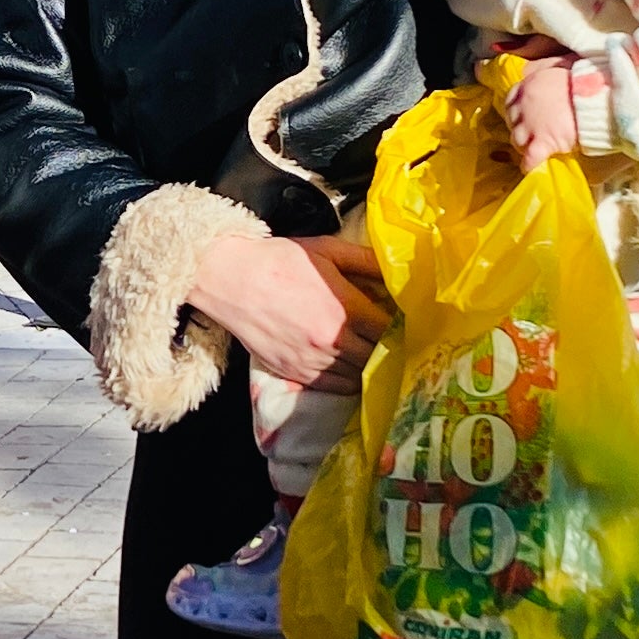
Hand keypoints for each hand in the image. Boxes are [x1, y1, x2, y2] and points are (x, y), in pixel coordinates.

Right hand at [188, 229, 386, 391]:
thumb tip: (397, 270)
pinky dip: (350, 381)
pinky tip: (355, 369)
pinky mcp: (295, 373)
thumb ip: (365, 260)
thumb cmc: (279, 261)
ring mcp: (313, 361)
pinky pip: (335, 387)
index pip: (391, 330)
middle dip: (390, 349)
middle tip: (398, 342)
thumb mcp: (326, 250)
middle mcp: (332, 340)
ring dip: (371, 367)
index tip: (408, 324)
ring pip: (359, 375)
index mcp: (346, 307)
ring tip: (378, 357)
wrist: (230, 279)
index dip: (403, 328)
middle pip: (378, 357)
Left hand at [500, 50, 585, 171]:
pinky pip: (529, 158)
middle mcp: (524, 105)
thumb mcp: (558, 63)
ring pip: (516, 140)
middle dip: (519, 126)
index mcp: (529, 84)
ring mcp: (531, 125)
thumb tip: (527, 68)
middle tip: (530, 131)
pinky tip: (529, 167)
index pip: (511, 99)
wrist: (595, 96)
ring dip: (523, 145)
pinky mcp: (543, 142)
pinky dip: (528, 164)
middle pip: (511, 120)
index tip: (522, 113)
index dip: (516, 108)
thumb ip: (541, 67)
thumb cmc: (582, 78)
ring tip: (532, 148)